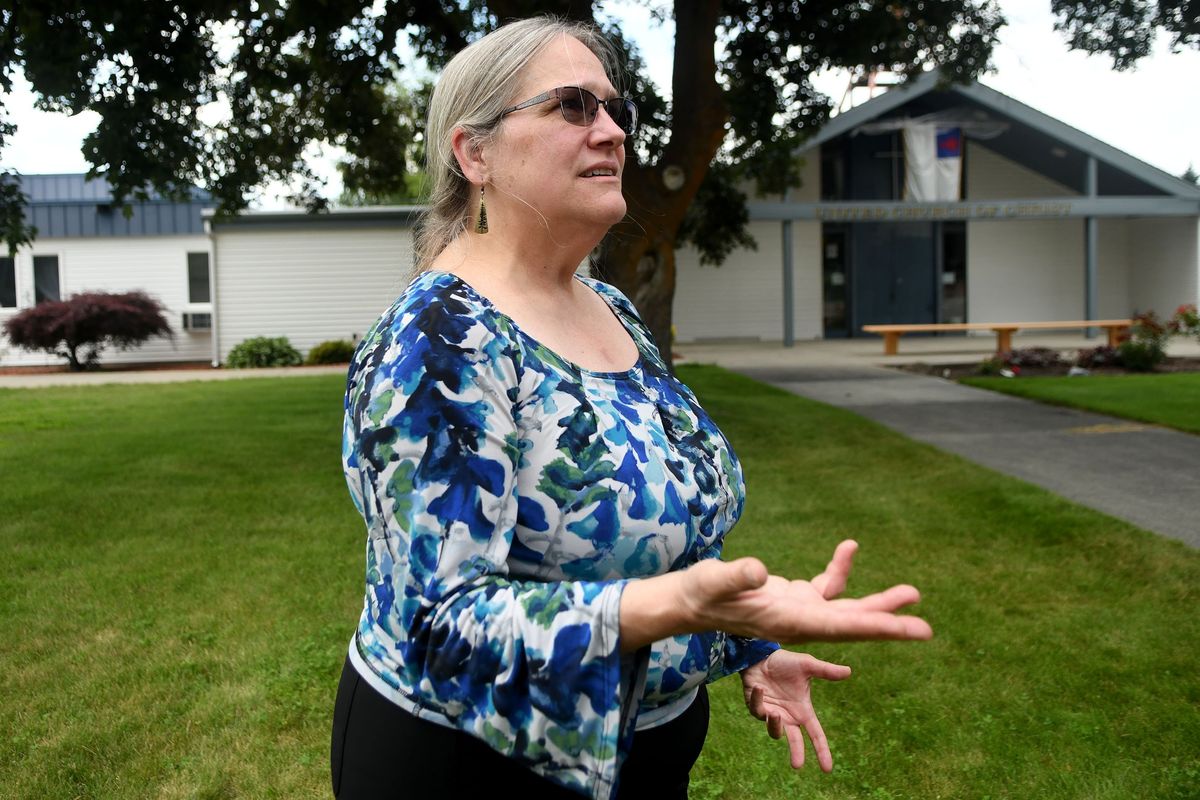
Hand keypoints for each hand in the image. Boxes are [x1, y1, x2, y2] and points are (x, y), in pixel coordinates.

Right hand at [680, 540, 932, 643]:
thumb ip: (737, 576)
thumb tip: (760, 571)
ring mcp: (797, 612)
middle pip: (852, 625)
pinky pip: (825, 587)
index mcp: (787, 622)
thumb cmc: (699, 592)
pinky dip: (839, 569)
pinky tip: (849, 547)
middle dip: (888, 624)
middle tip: (925, 629)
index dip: (877, 626)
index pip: (840, 626)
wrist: (688, 601)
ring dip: (877, 603)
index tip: (909, 631)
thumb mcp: (714, 581)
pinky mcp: (792, 599)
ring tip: (911, 593)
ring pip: (845, 609)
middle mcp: (798, 622)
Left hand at [741, 650, 850, 770]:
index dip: (822, 751)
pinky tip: (759, 687)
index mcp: (803, 711)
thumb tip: (848, 671)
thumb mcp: (807, 665)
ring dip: (775, 725)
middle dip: (796, 753)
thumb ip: (826, 671)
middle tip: (797, 765)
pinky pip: (758, 710)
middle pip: (795, 741)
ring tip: (775, 714)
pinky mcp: (756, 708)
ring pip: (774, 731)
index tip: (827, 769)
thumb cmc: (785, 662)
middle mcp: (788, 716)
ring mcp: (772, 714)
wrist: (761, 655)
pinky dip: (759, 700)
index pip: (816, 735)